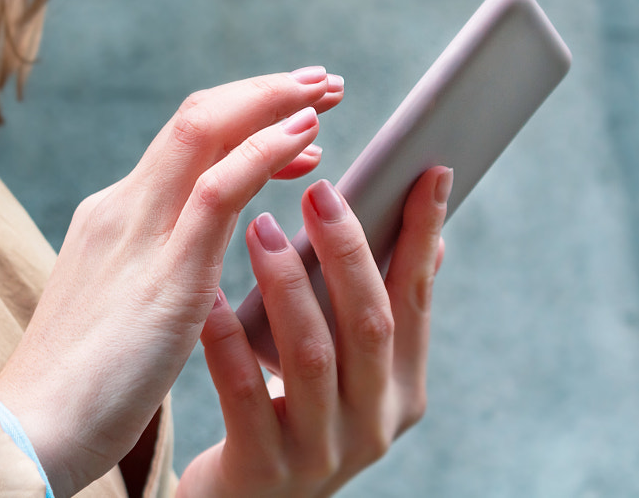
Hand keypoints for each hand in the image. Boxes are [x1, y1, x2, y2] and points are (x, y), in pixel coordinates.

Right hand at [0, 68, 342, 496]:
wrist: (31, 432)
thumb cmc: (85, 381)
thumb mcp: (124, 302)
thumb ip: (159, 263)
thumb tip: (201, 249)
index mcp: (115, 217)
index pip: (186, 142)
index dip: (245, 118)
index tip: (298, 124)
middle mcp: (123, 208)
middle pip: (197, 118)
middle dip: (264, 91)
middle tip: (324, 82)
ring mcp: (138, 232)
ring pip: (205, 132)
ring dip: (272, 102)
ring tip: (326, 93)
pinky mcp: (163, 273)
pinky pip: (218, 189)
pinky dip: (264, 151)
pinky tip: (306, 139)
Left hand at [178, 166, 451, 497]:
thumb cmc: (293, 415)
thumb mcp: (349, 373)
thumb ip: (378, 314)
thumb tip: (429, 241)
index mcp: (401, 388)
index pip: (417, 299)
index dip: (424, 235)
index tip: (428, 171)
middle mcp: (374, 422)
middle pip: (370, 322)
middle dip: (348, 250)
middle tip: (319, 189)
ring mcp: (322, 450)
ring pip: (311, 354)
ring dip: (287, 284)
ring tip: (259, 227)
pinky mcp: (265, 469)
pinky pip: (244, 392)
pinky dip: (227, 338)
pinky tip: (208, 295)